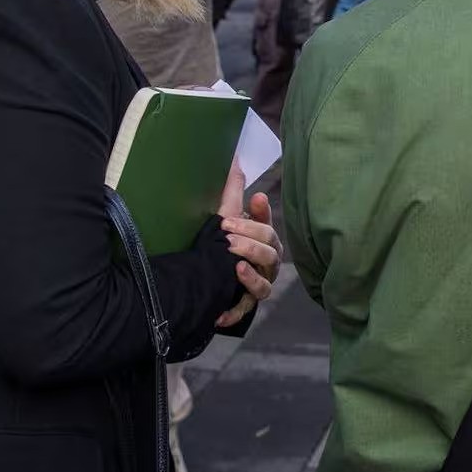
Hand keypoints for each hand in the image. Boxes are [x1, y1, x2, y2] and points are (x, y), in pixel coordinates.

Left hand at [213, 165, 282, 329]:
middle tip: (228, 236)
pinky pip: (245, 309)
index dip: (260, 217)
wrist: (202, 275)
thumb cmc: (222, 243)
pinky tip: (220, 312)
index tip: (253, 200)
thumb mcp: (225, 217)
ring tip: (235, 265)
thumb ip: (232, 191)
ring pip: (265, 283)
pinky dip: (233, 311)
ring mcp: (258, 285)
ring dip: (251, 274)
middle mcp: (266, 263)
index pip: (267, 227)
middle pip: (269, 252)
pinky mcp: (245, 304)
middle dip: (251, 242)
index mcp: (263, 240)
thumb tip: (235, 160)